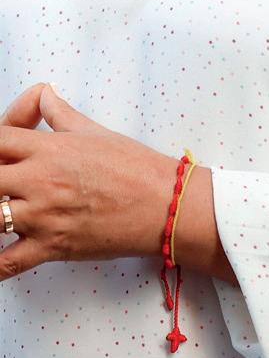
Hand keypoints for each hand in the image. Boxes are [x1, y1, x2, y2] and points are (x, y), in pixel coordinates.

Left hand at [0, 84, 175, 280]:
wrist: (164, 203)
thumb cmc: (136, 168)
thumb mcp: (96, 132)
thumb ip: (61, 114)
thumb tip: (44, 94)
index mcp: (51, 149)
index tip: (2, 151)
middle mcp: (40, 180)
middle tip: (5, 184)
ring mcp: (42, 216)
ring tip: (4, 212)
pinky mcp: (49, 246)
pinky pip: (6, 264)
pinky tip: (0, 254)